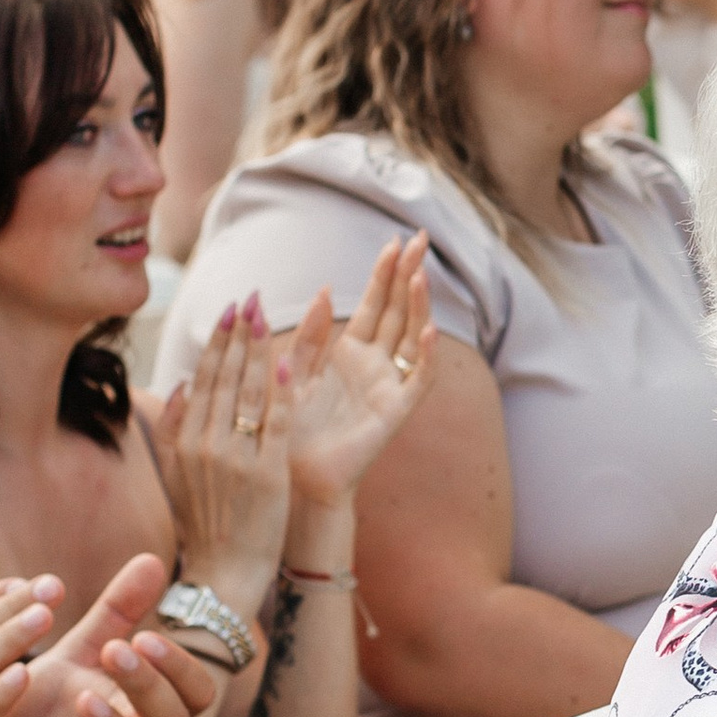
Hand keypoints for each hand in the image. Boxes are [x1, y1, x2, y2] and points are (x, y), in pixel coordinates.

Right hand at [145, 298, 293, 611]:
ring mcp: (237, 459)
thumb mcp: (177, 476)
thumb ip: (173, 429)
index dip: (219, 343)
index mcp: (185, 442)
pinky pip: (275, 423)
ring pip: (248, 393)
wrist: (223, 574)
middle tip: (250, 299)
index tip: (231, 312)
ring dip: (258, 350)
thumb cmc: (205, 525)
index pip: (205, 380)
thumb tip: (182, 384)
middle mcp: (206, 445)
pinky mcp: (267, 474)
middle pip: (225, 378)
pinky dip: (280, 391)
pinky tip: (287, 361)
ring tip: (267, 317)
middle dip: (239, 335)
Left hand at [276, 236, 435, 510]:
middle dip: (409, 275)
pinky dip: (424, 355)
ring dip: (417, 305)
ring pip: (410, 336)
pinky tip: (426, 329)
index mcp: (349, 352)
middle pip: (398, 310)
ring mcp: (388, 386)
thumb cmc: (290, 429)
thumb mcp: (292, 371)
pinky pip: (417, 380)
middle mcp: (375, 365)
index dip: (386, 272)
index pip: (375, 302)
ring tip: (420, 275)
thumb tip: (326, 289)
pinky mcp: (394, 412)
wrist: (293, 477)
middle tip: (421, 239)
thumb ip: (311, 334)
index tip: (396, 240)